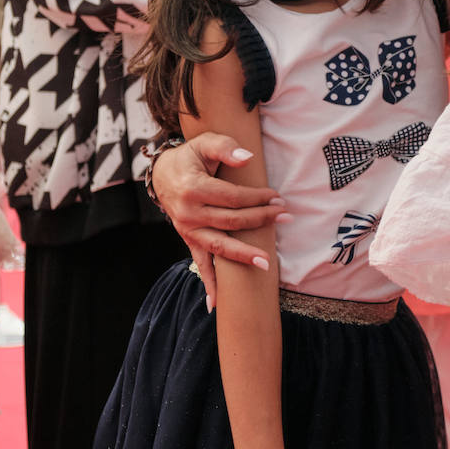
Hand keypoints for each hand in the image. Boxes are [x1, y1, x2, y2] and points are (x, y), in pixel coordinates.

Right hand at [153, 133, 285, 306]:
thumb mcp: (206, 143)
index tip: (278, 197)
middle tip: (286, 217)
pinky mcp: (188, 240)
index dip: (257, 198)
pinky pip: (199, 263)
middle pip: (230, 221)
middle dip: (260, 220)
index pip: (233, 198)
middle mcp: (188, 213)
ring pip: (218, 247)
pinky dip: (208, 284)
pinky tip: (217, 305)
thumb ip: (226, 148)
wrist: (163, 172)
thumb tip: (248, 158)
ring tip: (266, 263)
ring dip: (242, 256)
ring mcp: (187, 230)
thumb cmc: (191, 156)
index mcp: (194, 189)